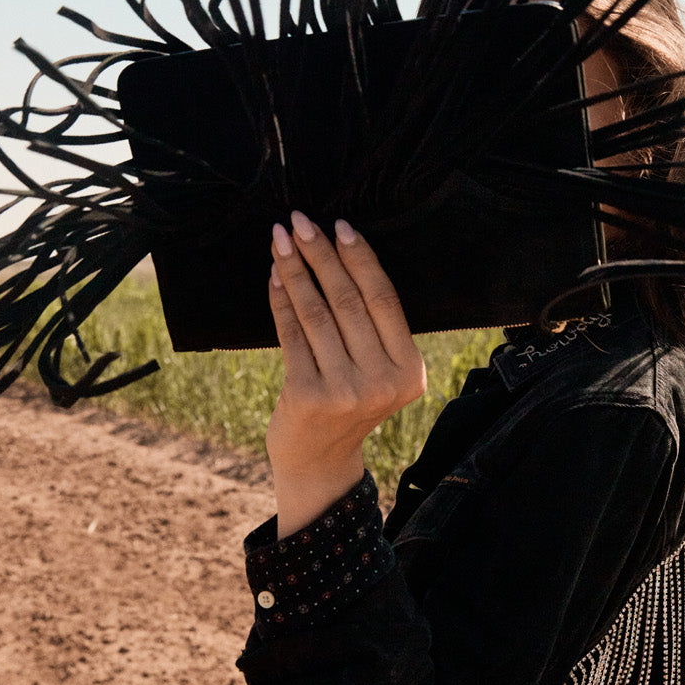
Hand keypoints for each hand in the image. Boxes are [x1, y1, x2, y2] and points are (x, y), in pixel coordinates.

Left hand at [266, 211, 425, 536]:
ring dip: (295, 270)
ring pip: (317, 313)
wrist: (319, 462)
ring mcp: (346, 391)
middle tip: (300, 221)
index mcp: (410, 371)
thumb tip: (339, 254)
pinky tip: (274, 276)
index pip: (384, 300)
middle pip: (350, 301)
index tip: (339, 225)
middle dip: (321, 255)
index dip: (360, 258)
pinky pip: (292, 333)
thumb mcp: (377, 373)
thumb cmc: (347, 405)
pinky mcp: (309, 395)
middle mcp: (383, 382)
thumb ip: (372, 330)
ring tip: (280, 240)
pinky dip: (280, 300)